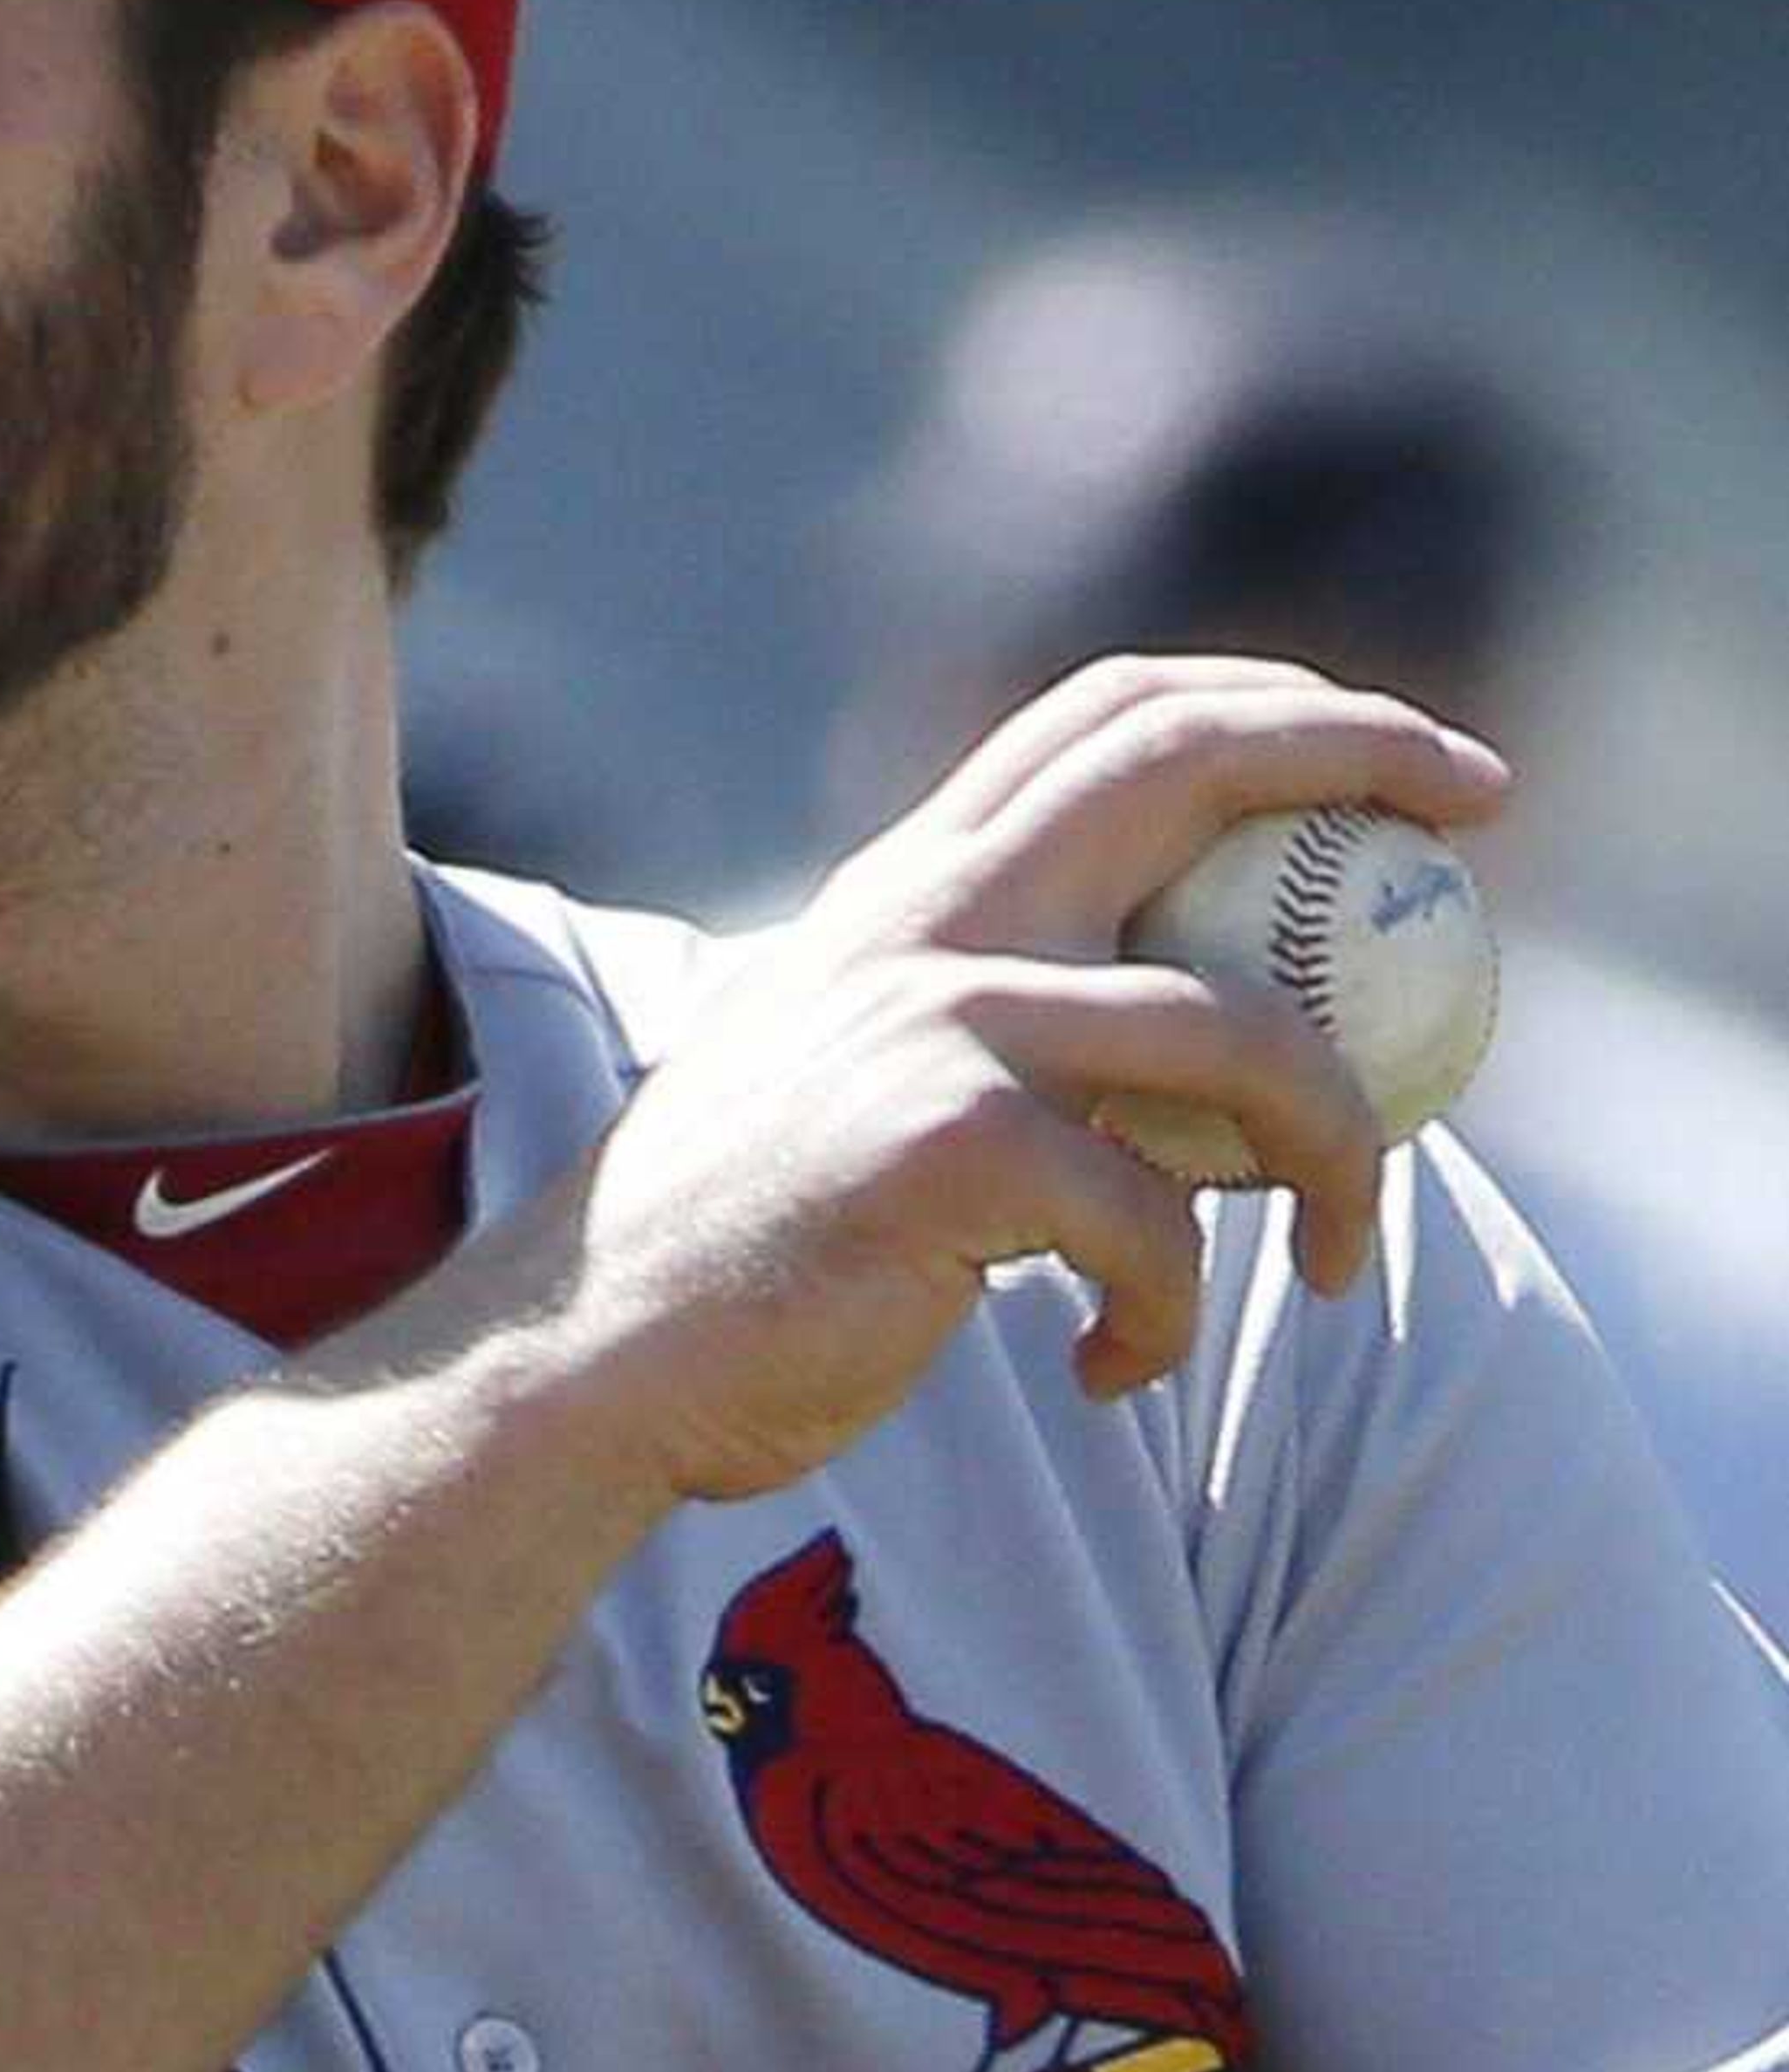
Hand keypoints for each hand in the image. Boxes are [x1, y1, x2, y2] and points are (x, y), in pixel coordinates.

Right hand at [527, 655, 1511, 1505]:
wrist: (592, 1346)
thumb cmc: (745, 1236)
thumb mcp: (863, 1070)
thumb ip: (994, 1018)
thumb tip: (1197, 1040)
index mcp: (914, 888)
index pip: (1111, 715)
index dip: (1285, 704)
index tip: (1415, 761)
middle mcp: (929, 919)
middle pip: (1185, 763)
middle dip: (1363, 761)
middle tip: (1479, 825)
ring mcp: (937, 1020)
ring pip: (1242, 1033)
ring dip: (1335, 1154)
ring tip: (1330, 1255)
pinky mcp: (947, 1146)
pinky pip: (1156, 1219)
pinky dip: (1168, 1313)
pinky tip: (1110, 1367)